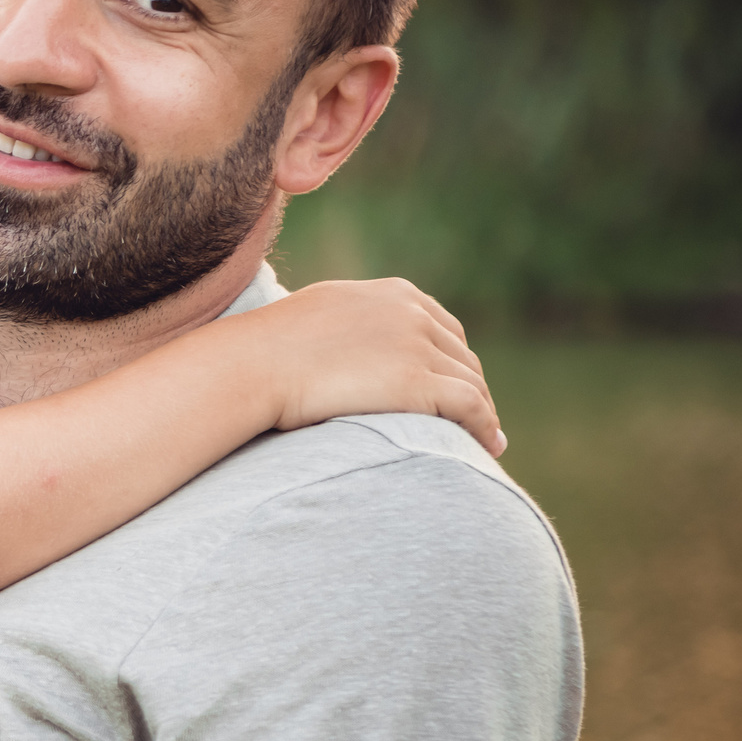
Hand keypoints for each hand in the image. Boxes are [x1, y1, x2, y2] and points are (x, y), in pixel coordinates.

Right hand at [235, 279, 503, 456]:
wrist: (253, 363)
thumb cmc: (268, 348)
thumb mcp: (320, 314)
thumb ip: (352, 322)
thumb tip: (352, 348)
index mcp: (393, 293)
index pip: (444, 328)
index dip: (454, 362)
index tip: (454, 389)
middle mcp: (412, 313)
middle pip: (462, 356)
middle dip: (472, 390)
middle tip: (475, 422)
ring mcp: (416, 345)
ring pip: (472, 383)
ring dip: (484, 413)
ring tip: (486, 441)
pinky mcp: (416, 382)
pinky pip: (470, 406)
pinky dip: (486, 426)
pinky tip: (488, 447)